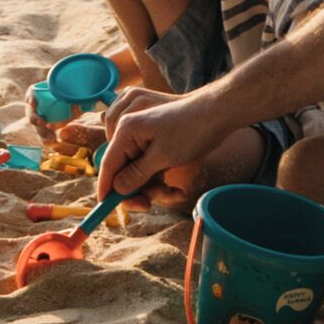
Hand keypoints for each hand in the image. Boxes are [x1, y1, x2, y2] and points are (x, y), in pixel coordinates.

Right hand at [98, 83, 223, 200]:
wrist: (217, 114)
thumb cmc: (190, 131)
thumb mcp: (162, 156)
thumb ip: (136, 174)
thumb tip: (116, 189)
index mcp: (127, 129)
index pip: (108, 163)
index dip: (106, 188)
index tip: (106, 209)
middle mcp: (130, 132)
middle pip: (122, 171)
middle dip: (138, 190)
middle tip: (151, 204)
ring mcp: (143, 138)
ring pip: (137, 174)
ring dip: (152, 188)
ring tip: (173, 192)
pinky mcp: (154, 145)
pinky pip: (149, 169)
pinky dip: (160, 181)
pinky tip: (178, 190)